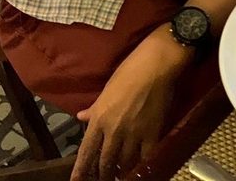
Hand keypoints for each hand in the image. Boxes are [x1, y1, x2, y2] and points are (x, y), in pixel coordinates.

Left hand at [71, 28, 191, 180]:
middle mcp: (113, 131)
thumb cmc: (128, 72)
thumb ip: (94, 108)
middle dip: (103, 174)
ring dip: (121, 172)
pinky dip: (141, 164)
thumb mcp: (106, 90)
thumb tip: (81, 116)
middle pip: (105, 161)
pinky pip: (145, 157)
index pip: (86, 151)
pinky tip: (140, 168)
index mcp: (99, 119)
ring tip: (120, 176)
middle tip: (103, 180)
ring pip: (125, 162)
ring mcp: (133, 134)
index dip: (80, 170)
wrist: (154, 66)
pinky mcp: (152, 133)